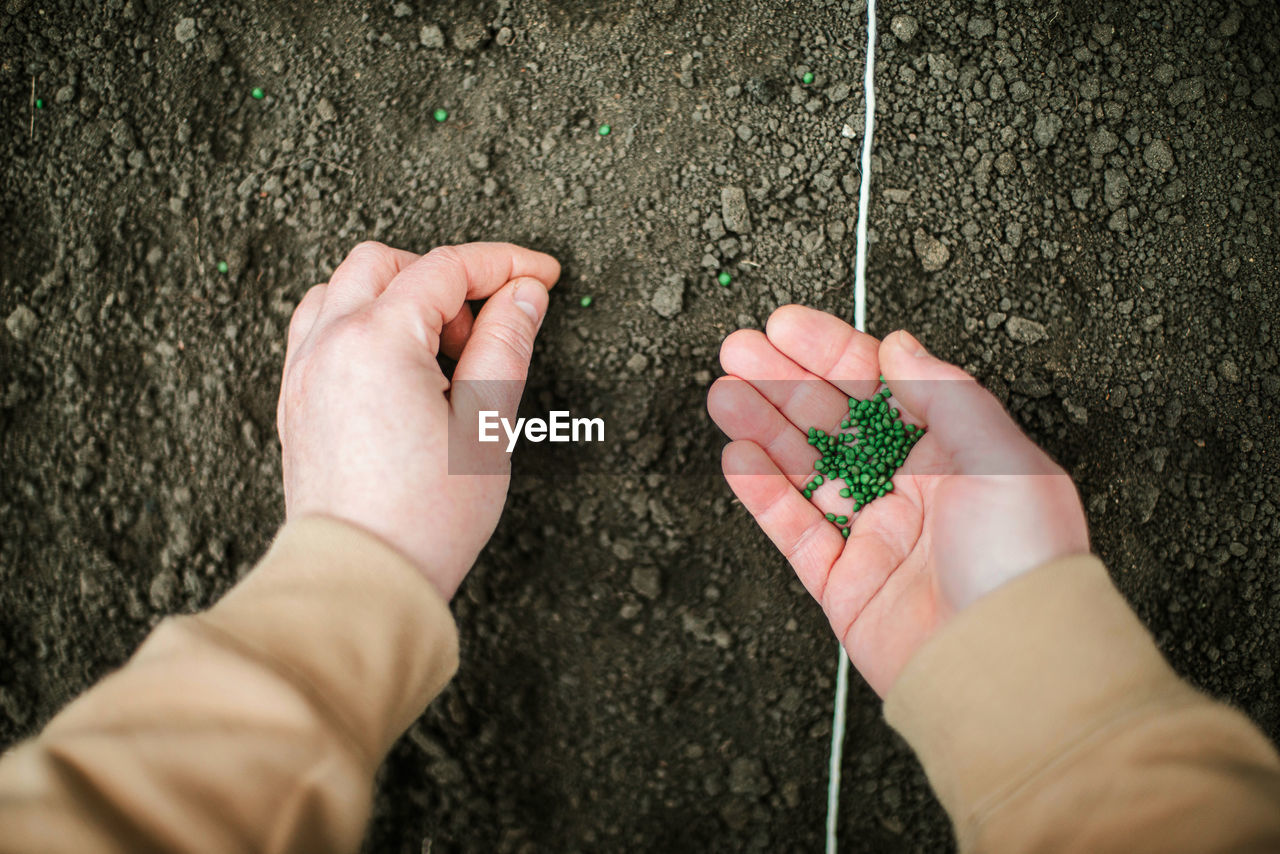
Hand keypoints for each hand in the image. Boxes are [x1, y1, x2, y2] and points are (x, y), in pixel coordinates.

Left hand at [277, 241, 560, 599]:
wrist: (361, 580)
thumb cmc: (424, 518)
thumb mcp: (486, 426)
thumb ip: (504, 346)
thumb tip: (524, 294)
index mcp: (377, 342)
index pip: (446, 269)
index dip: (504, 264)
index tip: (542, 275)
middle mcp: (328, 344)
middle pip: (386, 263)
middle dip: (446, 277)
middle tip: (488, 325)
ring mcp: (303, 371)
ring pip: (344, 288)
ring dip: (397, 295)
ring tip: (442, 350)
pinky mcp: (295, 401)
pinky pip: (321, 327)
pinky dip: (362, 322)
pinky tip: (399, 366)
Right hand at [707, 306, 1088, 695]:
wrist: (1008, 666)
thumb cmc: (1024, 562)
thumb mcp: (1002, 457)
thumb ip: (946, 393)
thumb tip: (900, 346)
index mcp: (953, 453)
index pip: (879, 386)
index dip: (829, 353)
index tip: (786, 327)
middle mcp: (911, 490)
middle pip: (832, 422)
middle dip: (783, 383)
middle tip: (738, 351)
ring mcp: (873, 535)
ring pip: (804, 470)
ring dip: (763, 428)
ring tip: (723, 394)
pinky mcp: (843, 583)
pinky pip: (793, 528)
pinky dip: (762, 493)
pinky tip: (738, 456)